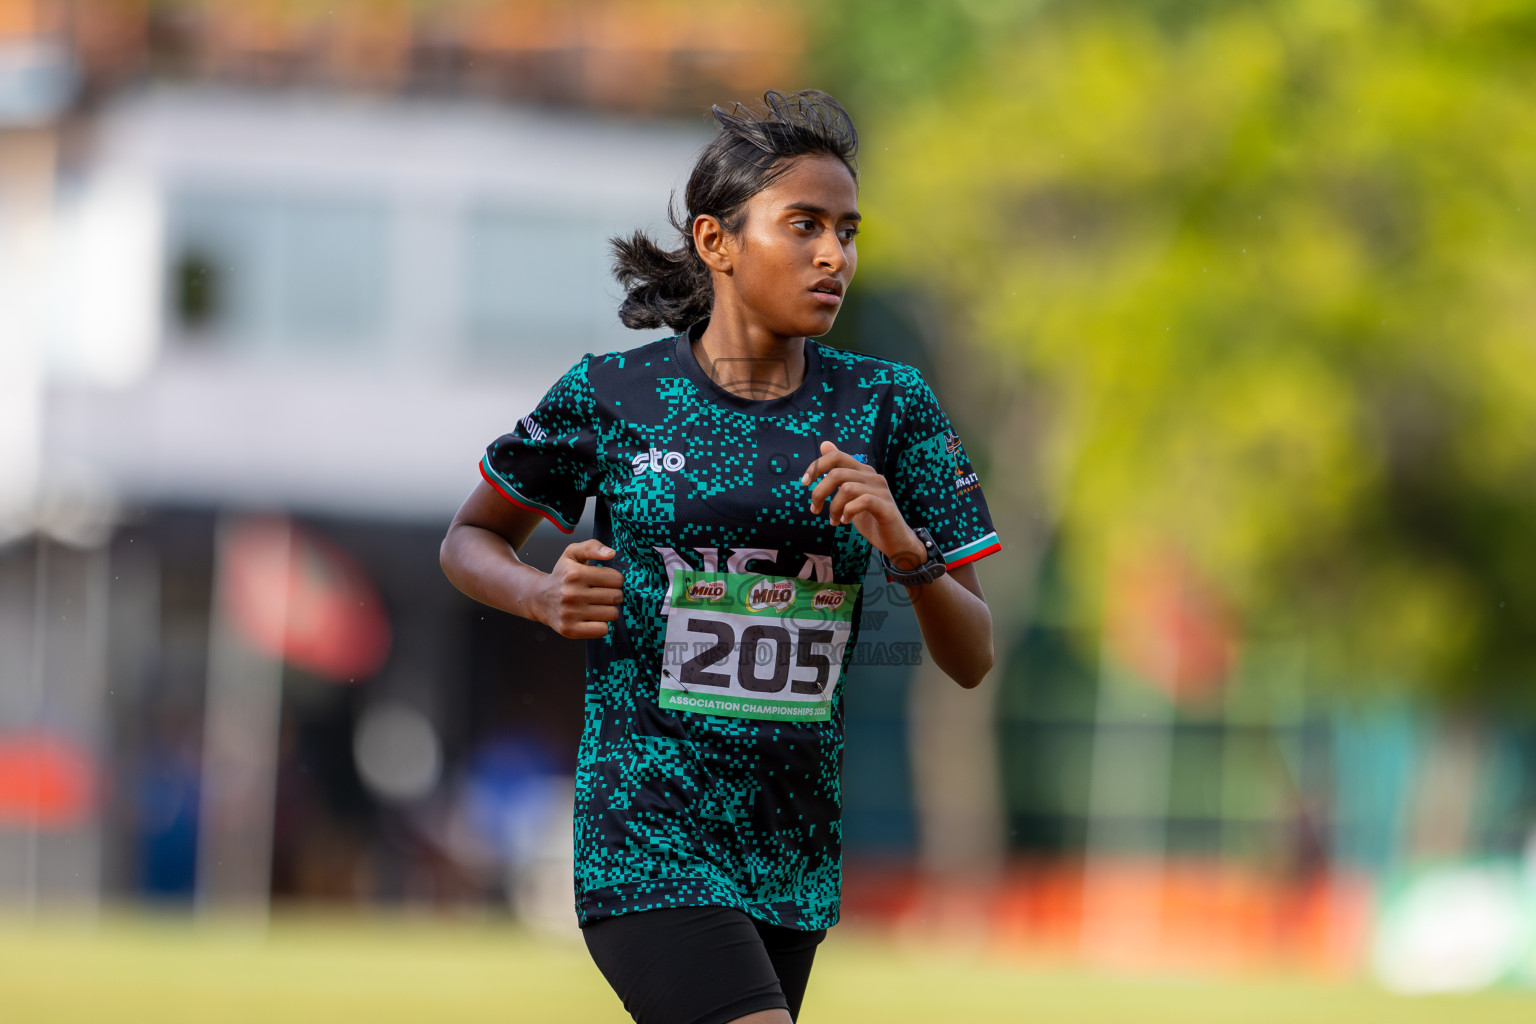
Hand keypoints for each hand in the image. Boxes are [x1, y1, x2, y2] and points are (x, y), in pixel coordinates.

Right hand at [536, 539, 623, 638]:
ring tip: (597, 605)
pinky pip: (602, 630)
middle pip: (616, 597)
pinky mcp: (570, 630)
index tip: (605, 581)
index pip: (616, 579)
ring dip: (608, 610)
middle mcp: (571, 594)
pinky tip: (592, 618)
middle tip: (601, 594)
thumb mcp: (572, 553)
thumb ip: (592, 546)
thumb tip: (611, 553)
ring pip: (612, 614)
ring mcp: (570, 613)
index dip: (615, 579)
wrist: (539, 598)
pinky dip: (601, 625)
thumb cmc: (562, 575)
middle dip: (613, 595)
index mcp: (575, 573)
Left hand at [801, 441, 923, 567]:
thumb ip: (838, 472)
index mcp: (862, 471)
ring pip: (846, 488)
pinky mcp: (885, 506)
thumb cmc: (870, 517)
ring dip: (833, 507)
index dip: (817, 466)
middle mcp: (872, 476)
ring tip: (834, 520)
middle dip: (819, 492)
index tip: (804, 483)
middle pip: (837, 473)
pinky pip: (861, 501)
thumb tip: (824, 444)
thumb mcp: (849, 493)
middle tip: (815, 509)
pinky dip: (848, 512)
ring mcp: (881, 490)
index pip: (836, 456)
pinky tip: (845, 521)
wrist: (894, 540)